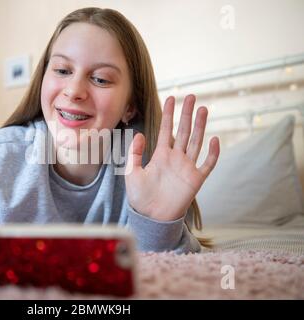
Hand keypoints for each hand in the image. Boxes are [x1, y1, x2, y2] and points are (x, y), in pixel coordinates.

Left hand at [125, 94, 219, 220]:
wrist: (151, 217)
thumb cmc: (140, 197)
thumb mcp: (132, 172)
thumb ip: (134, 153)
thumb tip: (139, 133)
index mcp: (161, 155)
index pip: (166, 130)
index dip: (169, 114)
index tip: (171, 98)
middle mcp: (175, 158)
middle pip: (183, 131)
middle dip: (187, 114)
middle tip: (191, 96)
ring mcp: (187, 168)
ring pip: (196, 142)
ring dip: (200, 126)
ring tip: (203, 109)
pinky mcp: (196, 180)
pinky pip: (207, 164)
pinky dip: (213, 153)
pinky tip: (215, 139)